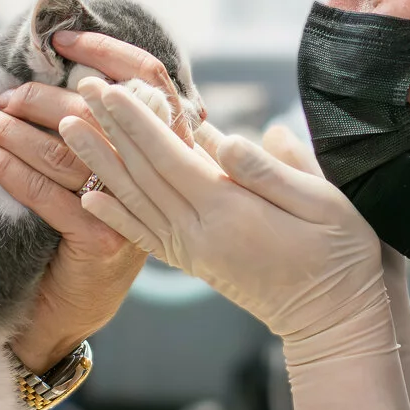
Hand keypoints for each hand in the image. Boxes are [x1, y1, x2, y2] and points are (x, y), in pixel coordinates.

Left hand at [0, 31, 197, 372]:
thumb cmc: (68, 239)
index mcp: (161, 148)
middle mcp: (158, 174)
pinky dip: (11, 171)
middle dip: (42, 98)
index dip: (108, 51)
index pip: (149, 79)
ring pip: (69, 151)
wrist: (66, 317)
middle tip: (0, 99)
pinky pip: (49, 194)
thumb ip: (85, 134)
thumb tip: (42, 74)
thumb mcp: (87, 178)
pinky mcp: (104, 240)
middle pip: (101, 111)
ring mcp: (135, 209)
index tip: (62, 39)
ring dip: (15, 131)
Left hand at [59, 79, 385, 349]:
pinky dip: (113, 215)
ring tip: (68, 128)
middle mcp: (199, 234)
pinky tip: (88, 198)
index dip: (136, 121)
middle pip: (141, 174)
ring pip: (134, 201)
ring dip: (99, 163)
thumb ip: (270, 171)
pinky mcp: (194, 263)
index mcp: (229, 212)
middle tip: (78, 89)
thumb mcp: (322, 204)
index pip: (169, 157)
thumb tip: (225, 137)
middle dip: (108, 129)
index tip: (108, 88)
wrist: (335, 321)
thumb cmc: (341, 255)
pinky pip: (143, 236)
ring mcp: (192, 252)